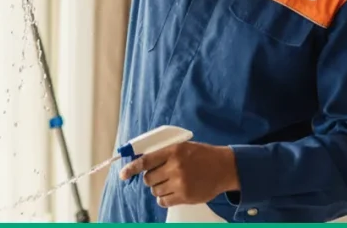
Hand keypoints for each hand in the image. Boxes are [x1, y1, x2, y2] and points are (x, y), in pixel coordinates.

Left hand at [119, 142, 239, 207]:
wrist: (223, 168)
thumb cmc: (201, 155)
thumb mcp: (183, 147)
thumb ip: (163, 153)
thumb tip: (140, 162)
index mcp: (173, 151)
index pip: (145, 161)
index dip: (132, 169)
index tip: (123, 175)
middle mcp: (175, 167)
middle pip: (149, 179)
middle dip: (151, 178)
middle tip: (161, 175)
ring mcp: (180, 183)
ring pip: (155, 190)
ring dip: (158, 188)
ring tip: (170, 182)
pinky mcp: (185, 196)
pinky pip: (163, 201)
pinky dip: (163, 198)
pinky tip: (171, 192)